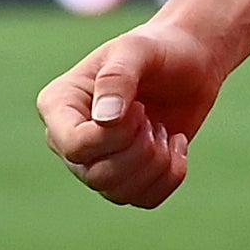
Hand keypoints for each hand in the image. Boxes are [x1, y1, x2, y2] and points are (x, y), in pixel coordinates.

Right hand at [38, 17, 231, 208]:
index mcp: (58, 105)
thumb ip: (118, 78)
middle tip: (152, 118)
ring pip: (119, 193)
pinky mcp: (126, 176)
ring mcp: (96, 161)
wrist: (190, 62)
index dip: (114, 136)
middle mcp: (69, 139)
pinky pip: (144, 200)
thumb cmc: (157, 49)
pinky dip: (170, 176)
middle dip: (140, 150)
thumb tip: (104, 121)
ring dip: (157, 163)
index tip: (138, 107)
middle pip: (96, 175)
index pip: (74, 146)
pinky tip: (176, 145)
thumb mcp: (137, 50)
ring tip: (163, 130)